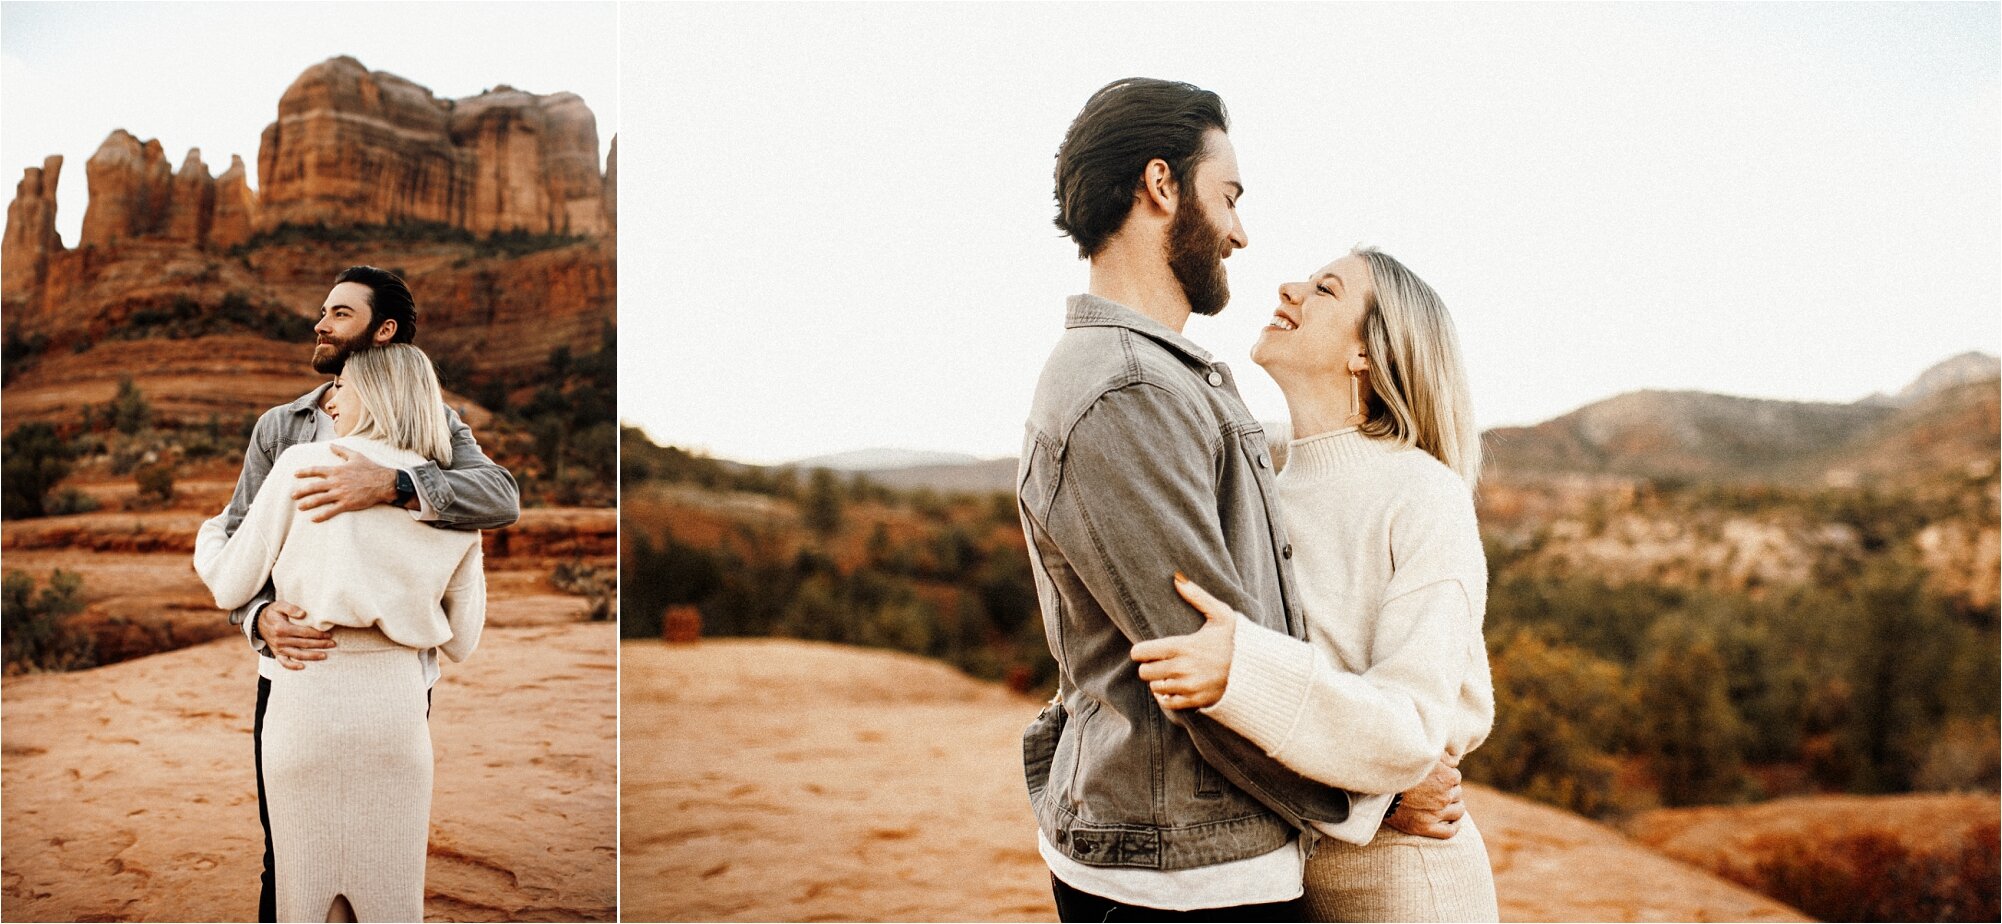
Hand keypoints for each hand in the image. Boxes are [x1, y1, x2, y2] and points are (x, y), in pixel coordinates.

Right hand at [257, 601, 334, 669]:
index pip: (304, 633)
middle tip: (333, 644)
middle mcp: (280, 640)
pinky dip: (292, 666)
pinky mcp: (276, 653)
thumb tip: (303, 614)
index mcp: (282, 628)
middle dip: (320, 644)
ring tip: (325, 655)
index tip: (328, 634)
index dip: (317, 634)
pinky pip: (284, 662)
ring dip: (312, 656)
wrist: (258, 622)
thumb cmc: (273, 612)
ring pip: (297, 654)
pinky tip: (303, 667)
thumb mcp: (279, 605)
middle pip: (304, 644)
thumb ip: (291, 608)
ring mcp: (278, 648)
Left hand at [292, 445, 397, 521]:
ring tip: (300, 507)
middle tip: (292, 495)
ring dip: (308, 503)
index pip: (316, 470)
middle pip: (313, 487)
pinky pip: (331, 510)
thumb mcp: (356, 456)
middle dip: (301, 491)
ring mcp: (341, 493)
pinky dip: (321, 515)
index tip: (295, 474)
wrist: (383, 482)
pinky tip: (313, 519)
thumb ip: (342, 450)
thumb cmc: (370, 468)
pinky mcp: (347, 503)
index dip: (304, 472)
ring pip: (319, 499)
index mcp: (337, 470)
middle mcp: (336, 482)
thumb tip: (331, 445)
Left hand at [1130, 573, 1237, 710]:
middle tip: (1158, 661)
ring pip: (1155, 687)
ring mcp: (1188, 687)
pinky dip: (1167, 696)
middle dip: (1149, 665)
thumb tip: (1177, 578)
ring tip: (1170, 673)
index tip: (1145, 649)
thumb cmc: (1237, 640)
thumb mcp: (1220, 614)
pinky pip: (1168, 702)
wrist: (1257, 670)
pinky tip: (1174, 687)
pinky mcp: (1195, 701)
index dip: (1140, 650)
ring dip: (1159, 680)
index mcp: (1183, 646)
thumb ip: (1197, 597)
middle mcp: (1182, 669)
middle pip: (1144, 672)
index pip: (1141, 652)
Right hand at [1385, 753, 1465, 838]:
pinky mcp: (1425, 827)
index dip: (1446, 775)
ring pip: (1458, 811)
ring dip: (1455, 806)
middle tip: (1435, 788)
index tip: (1436, 776)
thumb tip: (1454, 761)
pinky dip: (1455, 826)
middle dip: (1449, 790)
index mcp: (1446, 777)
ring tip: (1447, 803)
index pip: (1456, 776)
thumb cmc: (1397, 768)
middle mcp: (1444, 796)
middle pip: (1457, 793)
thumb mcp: (1420, 754)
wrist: (1376, 788)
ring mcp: (1436, 813)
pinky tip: (1453, 821)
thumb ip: (1441, 755)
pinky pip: (1449, 831)